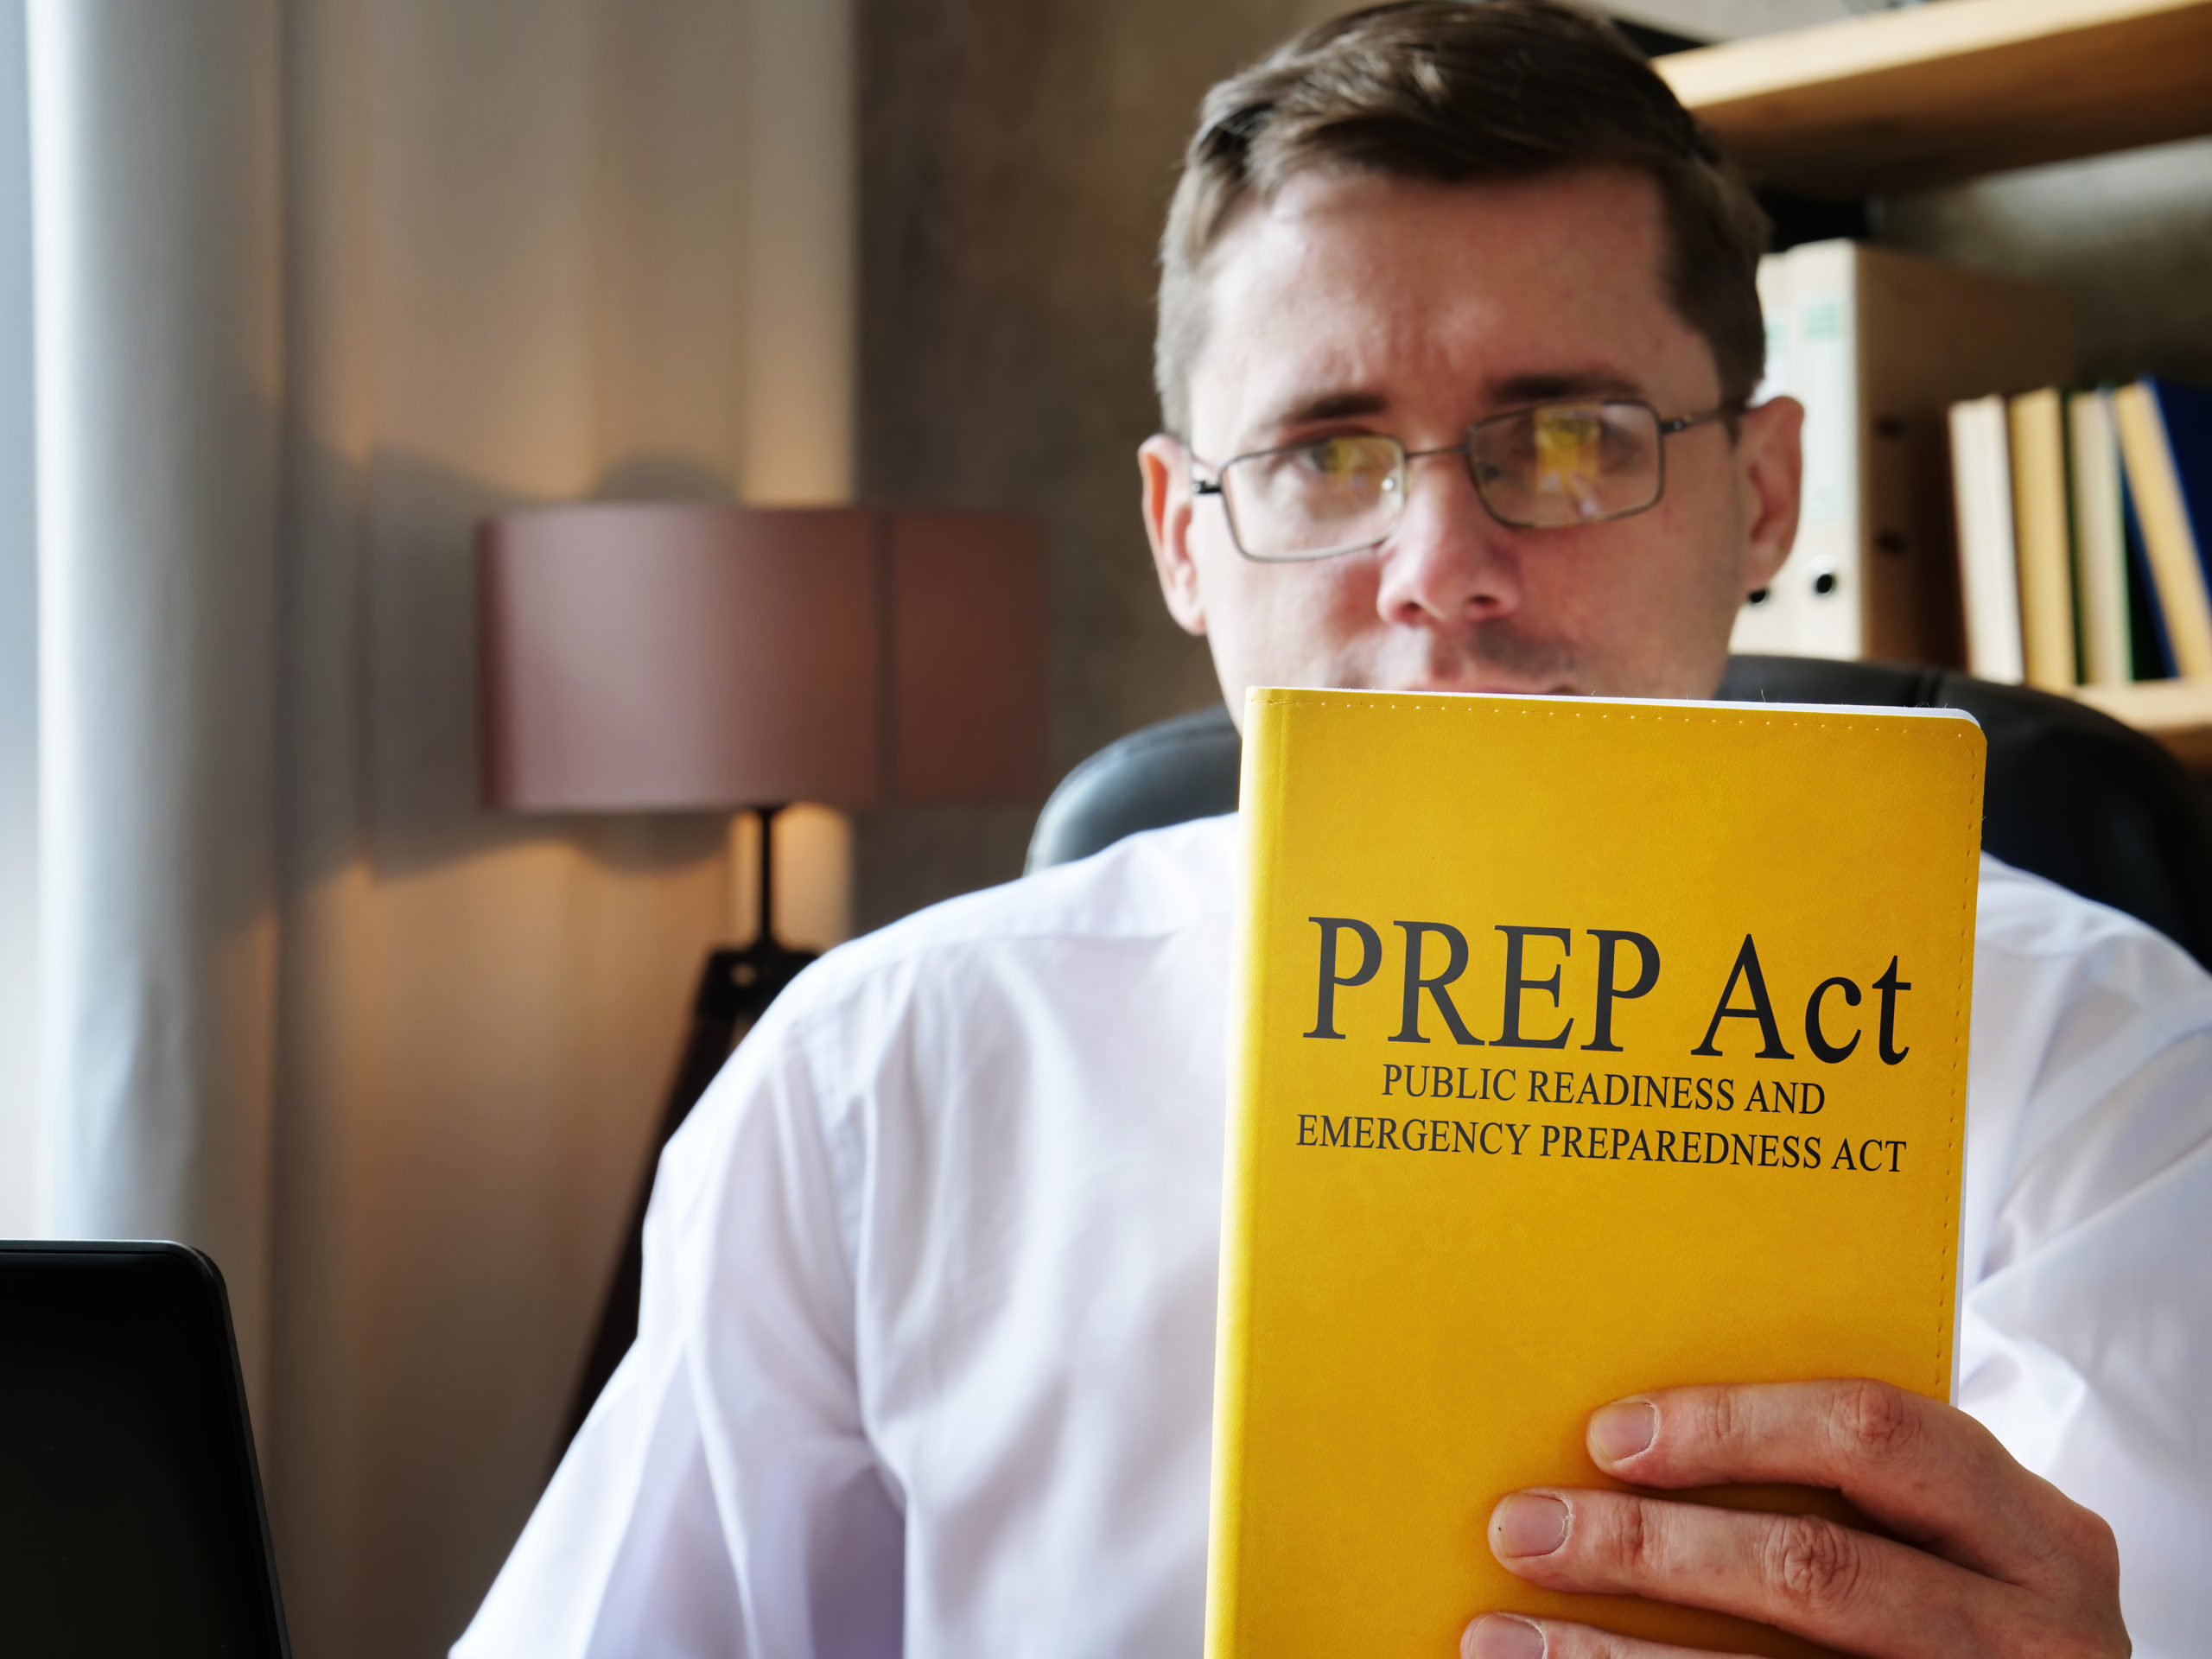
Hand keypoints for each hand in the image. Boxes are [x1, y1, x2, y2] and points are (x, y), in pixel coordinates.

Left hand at [1461, 1379, 2127, 1657]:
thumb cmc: (1955, 1613)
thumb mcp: (1940, 1546)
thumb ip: (1838, 1492)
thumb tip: (1622, 1444)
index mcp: (2033, 1532)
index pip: (1875, 1437)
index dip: (1734, 1428)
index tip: (1605, 1436)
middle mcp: (2035, 1633)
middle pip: (1817, 1569)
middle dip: (1649, 1549)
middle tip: (1523, 1529)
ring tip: (1501, 1638)